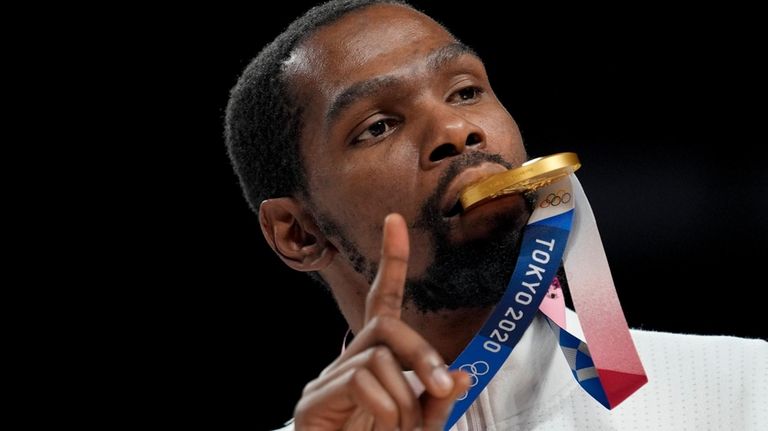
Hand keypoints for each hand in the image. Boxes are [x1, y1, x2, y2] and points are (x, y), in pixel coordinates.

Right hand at [293, 214, 469, 430]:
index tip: (395, 222)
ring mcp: (327, 380)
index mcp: (376, 362)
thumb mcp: (419, 429)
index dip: (391, 263)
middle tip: (445, 388)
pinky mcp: (313, 400)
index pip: (384, 303)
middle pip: (387, 326)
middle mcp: (349, 362)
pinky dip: (382, 407)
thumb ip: (436, 403)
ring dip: (404, 400)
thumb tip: (462, 375)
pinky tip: (375, 429)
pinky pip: (360, 380)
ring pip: (379, 358)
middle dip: (422, 354)